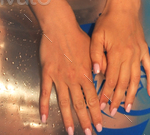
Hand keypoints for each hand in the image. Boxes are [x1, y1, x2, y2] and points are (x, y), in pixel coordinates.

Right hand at [39, 14, 103, 133]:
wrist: (60, 26)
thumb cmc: (77, 35)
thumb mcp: (94, 49)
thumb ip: (100, 65)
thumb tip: (105, 78)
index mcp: (86, 73)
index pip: (93, 98)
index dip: (97, 113)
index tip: (100, 125)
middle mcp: (73, 78)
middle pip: (80, 104)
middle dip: (85, 121)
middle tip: (89, 133)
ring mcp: (59, 77)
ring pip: (64, 103)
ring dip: (68, 118)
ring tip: (70, 132)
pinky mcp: (47, 73)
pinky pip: (45, 92)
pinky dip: (44, 106)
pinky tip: (44, 118)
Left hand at [90, 3, 149, 116]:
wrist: (124, 6)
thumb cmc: (108, 20)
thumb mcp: (97, 35)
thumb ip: (95, 55)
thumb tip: (95, 72)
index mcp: (117, 54)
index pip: (111, 80)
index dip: (106, 94)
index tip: (101, 105)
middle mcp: (130, 56)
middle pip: (123, 83)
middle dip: (117, 99)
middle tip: (112, 112)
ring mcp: (139, 54)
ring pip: (136, 79)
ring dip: (132, 95)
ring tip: (127, 107)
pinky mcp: (144, 50)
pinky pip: (149, 68)